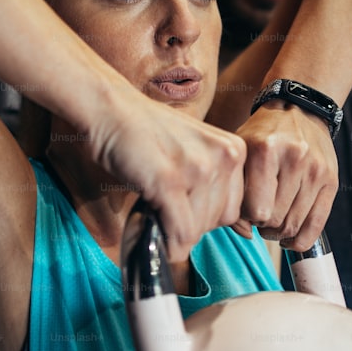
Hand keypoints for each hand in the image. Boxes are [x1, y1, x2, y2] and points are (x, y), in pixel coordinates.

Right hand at [91, 99, 246, 262]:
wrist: (110, 109)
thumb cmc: (148, 134)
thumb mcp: (196, 151)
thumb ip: (216, 183)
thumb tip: (241, 232)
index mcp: (234, 150)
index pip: (235, 209)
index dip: (205, 215)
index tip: (181, 204)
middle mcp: (224, 157)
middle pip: (219, 222)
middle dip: (189, 222)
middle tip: (163, 204)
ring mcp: (199, 168)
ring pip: (197, 231)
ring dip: (172, 230)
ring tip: (152, 204)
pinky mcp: (170, 181)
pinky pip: (179, 232)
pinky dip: (164, 241)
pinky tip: (148, 227)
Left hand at [235, 103, 337, 251]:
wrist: (298, 110)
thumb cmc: (261, 136)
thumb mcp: (241, 153)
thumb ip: (234, 191)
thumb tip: (246, 233)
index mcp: (265, 150)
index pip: (256, 210)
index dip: (247, 216)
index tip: (246, 208)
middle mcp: (294, 158)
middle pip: (276, 220)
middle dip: (263, 225)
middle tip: (259, 217)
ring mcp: (316, 170)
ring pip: (294, 225)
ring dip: (279, 232)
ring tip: (272, 222)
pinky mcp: (331, 181)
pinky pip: (317, 225)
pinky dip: (301, 240)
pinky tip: (289, 237)